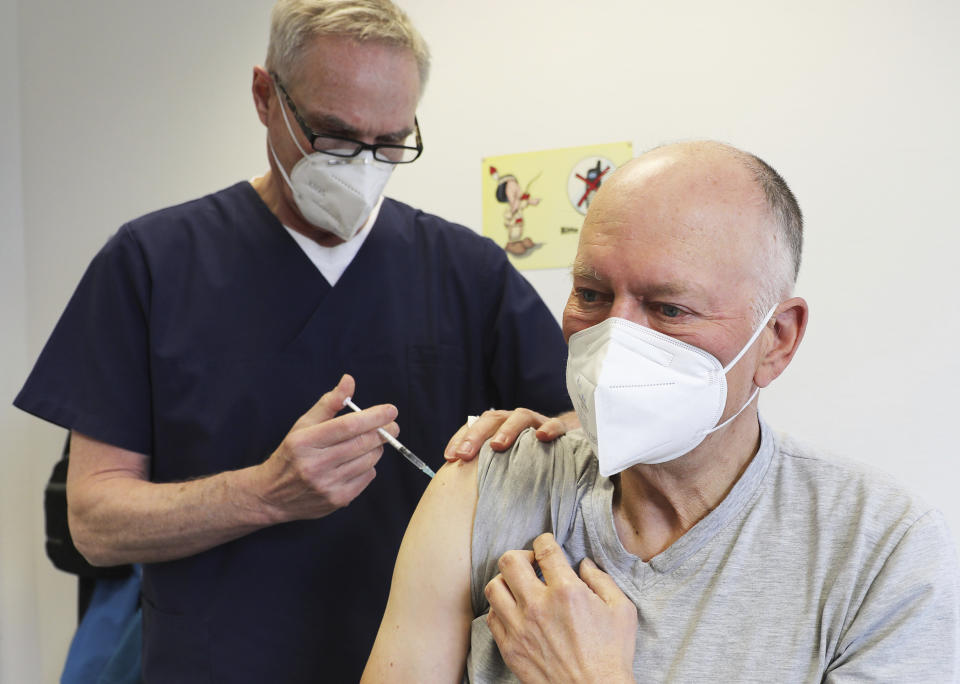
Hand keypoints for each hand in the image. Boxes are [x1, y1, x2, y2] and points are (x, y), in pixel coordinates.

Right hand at [258, 374, 398, 521]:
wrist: (272, 496)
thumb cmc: (292, 454)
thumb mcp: (303, 425)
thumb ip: (329, 403)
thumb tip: (349, 380)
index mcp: (305, 441)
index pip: (347, 426)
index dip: (373, 417)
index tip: (391, 410)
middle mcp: (315, 465)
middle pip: (362, 443)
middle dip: (384, 432)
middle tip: (393, 425)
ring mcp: (327, 485)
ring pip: (368, 461)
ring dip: (376, 448)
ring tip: (370, 442)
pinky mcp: (337, 500)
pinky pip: (367, 477)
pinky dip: (369, 466)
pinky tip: (358, 462)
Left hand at [444, 409, 577, 461]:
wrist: (563, 445)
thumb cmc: (527, 458)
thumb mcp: (504, 462)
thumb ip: (487, 468)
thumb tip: (461, 493)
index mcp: (497, 427)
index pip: (475, 425)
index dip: (460, 439)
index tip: (450, 457)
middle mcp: (514, 421)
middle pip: (492, 419)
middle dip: (476, 435)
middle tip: (464, 454)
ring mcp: (536, 423)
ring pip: (521, 417)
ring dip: (507, 430)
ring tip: (497, 446)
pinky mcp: (559, 429)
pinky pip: (555, 425)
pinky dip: (548, 429)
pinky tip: (542, 437)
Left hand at [484, 533, 636, 683]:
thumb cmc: (612, 655)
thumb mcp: (621, 610)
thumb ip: (601, 579)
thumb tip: (583, 563)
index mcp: (566, 592)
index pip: (544, 550)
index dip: (544, 541)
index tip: (546, 544)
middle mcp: (537, 606)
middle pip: (510, 561)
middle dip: (521, 555)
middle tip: (531, 563)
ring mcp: (520, 628)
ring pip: (494, 587)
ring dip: (506, 581)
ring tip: (519, 586)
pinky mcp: (510, 649)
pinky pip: (492, 617)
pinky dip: (500, 608)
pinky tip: (514, 611)